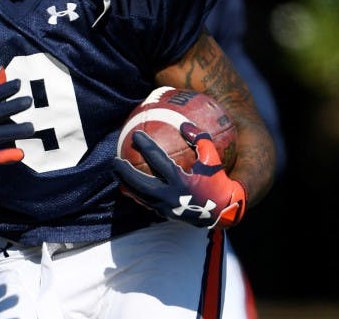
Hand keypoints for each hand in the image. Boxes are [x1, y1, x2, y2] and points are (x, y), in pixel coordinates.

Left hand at [112, 122, 246, 228]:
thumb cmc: (218, 181)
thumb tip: (184, 124)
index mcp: (181, 181)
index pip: (158, 160)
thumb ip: (200, 140)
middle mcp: (170, 196)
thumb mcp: (212, 158)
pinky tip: (126, 186)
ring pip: (139, 196)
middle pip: (140, 184)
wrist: (224, 211)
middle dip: (125, 172)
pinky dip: (134, 194)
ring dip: (125, 184)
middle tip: (114, 160)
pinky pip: (145, 203)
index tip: (135, 135)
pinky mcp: (165, 214)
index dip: (146, 146)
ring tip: (115, 173)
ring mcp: (166, 207)